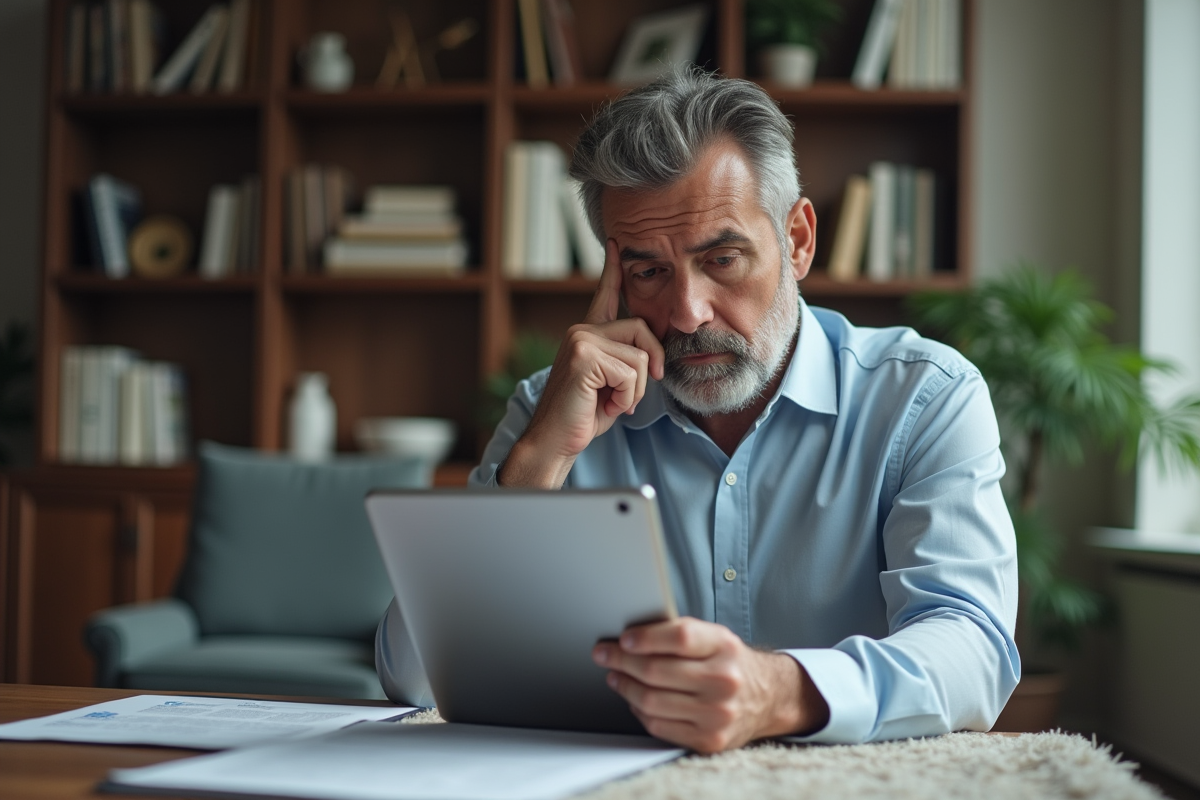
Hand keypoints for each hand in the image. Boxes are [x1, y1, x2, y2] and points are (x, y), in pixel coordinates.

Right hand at [499, 239, 664, 487]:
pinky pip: (630, 371)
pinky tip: (607, 406)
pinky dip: (627, 396)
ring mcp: (580, 340)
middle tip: (632, 394)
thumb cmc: (584, 416)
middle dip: (649, 365)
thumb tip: (653, 355)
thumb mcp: (612, 383)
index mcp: (587, 335)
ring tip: (612, 403)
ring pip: (639, 355)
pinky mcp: (583, 356)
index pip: (605, 296)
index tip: (616, 244)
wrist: (556, 441)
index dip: (613, 270)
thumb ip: (626, 361)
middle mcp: (581, 330)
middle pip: (642, 329)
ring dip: (635, 388)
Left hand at [592, 617, 829, 752]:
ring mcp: (717, 714)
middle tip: (604, 654)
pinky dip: (639, 711)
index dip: (645, 637)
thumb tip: (631, 635)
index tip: (623, 638)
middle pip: (657, 671)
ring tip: (615, 676)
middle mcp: (724, 681)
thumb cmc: (731, 663)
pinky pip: (659, 726)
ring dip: (625, 686)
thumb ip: (681, 634)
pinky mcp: (709, 740)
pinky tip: (634, 699)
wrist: (768, 697)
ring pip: (652, 701)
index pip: (678, 637)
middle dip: (622, 661)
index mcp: (725, 647)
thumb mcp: (715, 638)